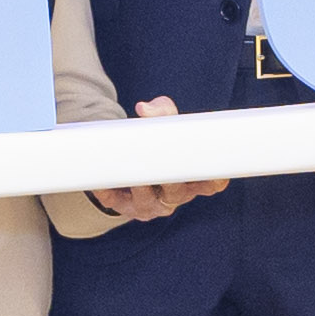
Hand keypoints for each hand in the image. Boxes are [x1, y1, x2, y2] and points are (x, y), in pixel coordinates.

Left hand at [66, 89, 224, 228]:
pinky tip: (101, 180)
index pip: (211, 185)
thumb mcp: (166, 125)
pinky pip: (115, 200)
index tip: (211, 169)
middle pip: (175, 191)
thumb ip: (163, 112)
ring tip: (130, 166)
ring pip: (146, 199)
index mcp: (192, 180)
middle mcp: (174, 196)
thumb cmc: (158, 145)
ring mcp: (150, 205)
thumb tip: (145, 109)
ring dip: (139, 184)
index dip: (214, 180)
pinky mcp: (124, 206)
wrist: (130, 166)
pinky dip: (108, 189)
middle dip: (169, 178)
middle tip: (161, 159)